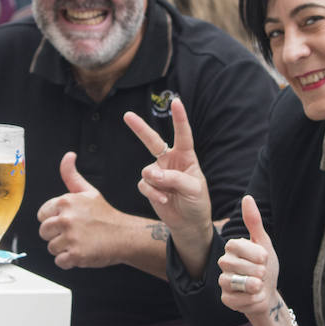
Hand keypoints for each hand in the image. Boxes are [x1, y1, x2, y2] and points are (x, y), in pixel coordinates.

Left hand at [36, 152, 128, 268]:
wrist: (125, 236)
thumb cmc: (105, 215)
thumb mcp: (88, 191)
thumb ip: (72, 175)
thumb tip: (68, 156)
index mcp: (66, 202)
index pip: (42, 215)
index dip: (54, 219)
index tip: (68, 221)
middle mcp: (66, 219)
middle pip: (44, 232)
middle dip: (56, 235)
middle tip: (74, 233)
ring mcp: (71, 238)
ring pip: (51, 247)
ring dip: (63, 248)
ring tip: (80, 242)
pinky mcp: (76, 255)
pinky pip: (60, 261)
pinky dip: (69, 261)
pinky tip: (81, 252)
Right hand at [125, 98, 212, 244]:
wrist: (188, 223)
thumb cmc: (197, 203)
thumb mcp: (193, 189)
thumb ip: (175, 179)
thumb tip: (152, 174)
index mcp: (186, 157)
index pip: (182, 135)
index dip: (179, 118)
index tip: (176, 102)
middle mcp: (170, 161)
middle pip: (153, 141)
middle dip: (140, 128)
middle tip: (127, 115)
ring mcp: (158, 173)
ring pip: (148, 171)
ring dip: (157, 182)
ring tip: (168, 193)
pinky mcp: (149, 187)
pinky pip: (144, 185)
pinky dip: (153, 193)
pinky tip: (164, 200)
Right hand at [217, 195, 280, 319]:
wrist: (269, 294)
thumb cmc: (266, 267)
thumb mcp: (264, 243)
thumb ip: (254, 222)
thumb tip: (246, 197)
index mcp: (232, 248)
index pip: (236, 245)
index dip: (255, 254)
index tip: (264, 258)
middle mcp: (224, 263)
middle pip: (235, 264)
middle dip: (257, 271)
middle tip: (262, 273)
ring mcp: (223, 281)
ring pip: (235, 282)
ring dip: (254, 285)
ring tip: (259, 285)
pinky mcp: (226, 299)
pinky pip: (237, 299)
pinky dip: (252, 299)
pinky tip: (254, 296)